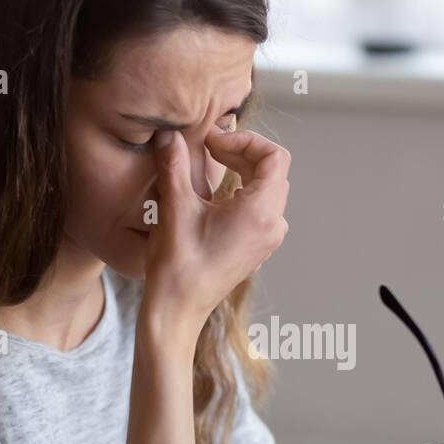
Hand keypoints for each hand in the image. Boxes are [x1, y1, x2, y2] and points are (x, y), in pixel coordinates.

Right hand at [141, 127, 290, 328]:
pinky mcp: (258, 247)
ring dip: (243, 169)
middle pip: (273, 170)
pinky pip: (261, 208)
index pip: (274, 156)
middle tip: (208, 148)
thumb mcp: (175, 206)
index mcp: (261, 212)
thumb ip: (174, 164)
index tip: (213, 141)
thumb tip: (168, 134)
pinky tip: (215, 194)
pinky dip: (243, 190)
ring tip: (212, 164)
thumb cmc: (178, 264)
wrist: (178, 309)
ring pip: (268, 188)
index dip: (245, 139)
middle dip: (242, 151)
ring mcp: (268, 239)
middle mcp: (273, 225)